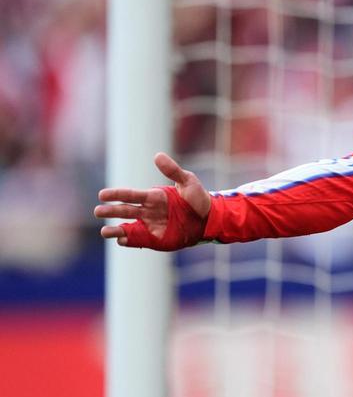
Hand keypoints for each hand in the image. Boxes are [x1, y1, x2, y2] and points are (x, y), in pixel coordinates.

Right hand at [95, 152, 210, 249]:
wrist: (209, 219)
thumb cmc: (198, 199)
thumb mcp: (188, 181)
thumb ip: (172, 170)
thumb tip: (157, 155)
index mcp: (153, 197)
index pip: (130, 194)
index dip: (116, 194)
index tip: (102, 195)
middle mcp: (147, 211)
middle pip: (125, 210)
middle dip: (111, 211)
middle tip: (98, 211)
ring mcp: (150, 226)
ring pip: (127, 228)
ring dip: (115, 230)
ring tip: (104, 232)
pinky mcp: (154, 239)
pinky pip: (138, 240)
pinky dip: (129, 241)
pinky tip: (122, 240)